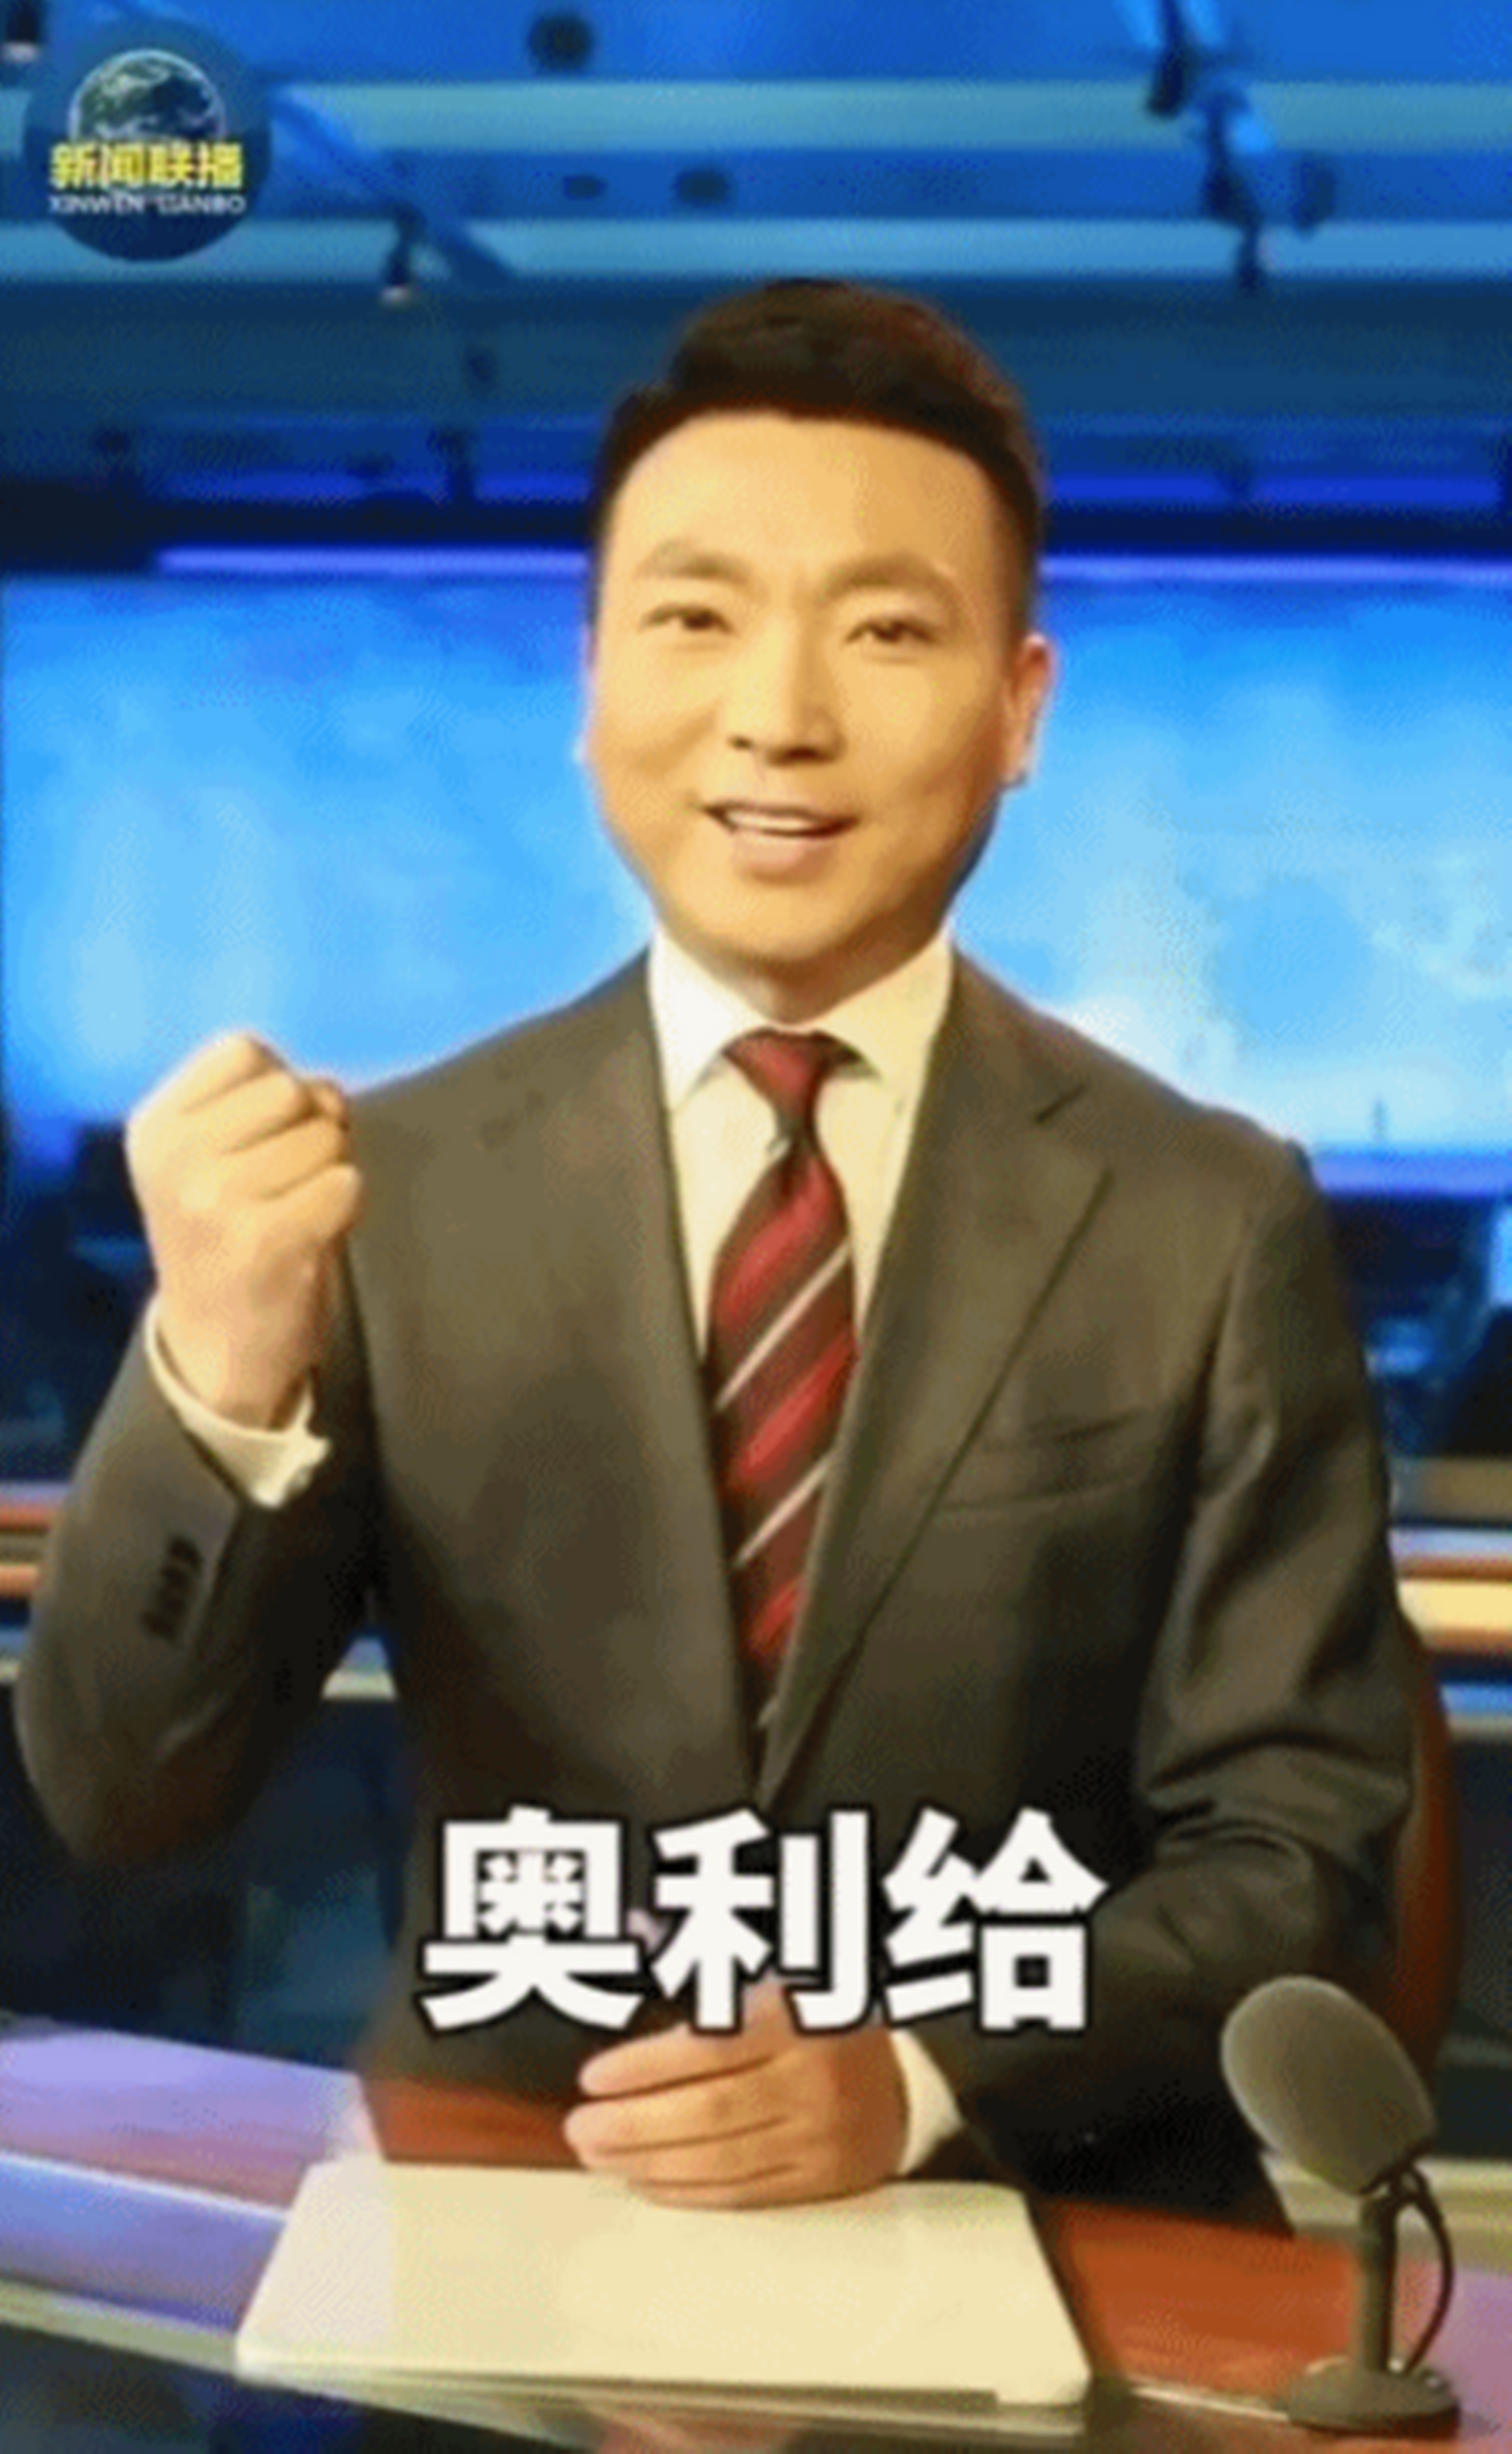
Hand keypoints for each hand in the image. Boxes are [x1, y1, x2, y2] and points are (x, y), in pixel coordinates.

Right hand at [125, 1031, 360, 1427]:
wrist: (215, 1347)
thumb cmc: (223, 1235)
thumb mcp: (205, 1158)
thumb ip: (255, 1103)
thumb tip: (329, 1088)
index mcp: (155, 1127)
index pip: (243, 1049)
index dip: (277, 1080)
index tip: (265, 1131)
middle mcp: (177, 1158)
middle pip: (291, 1088)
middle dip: (311, 1123)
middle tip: (291, 1175)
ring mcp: (217, 1200)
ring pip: (325, 1136)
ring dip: (330, 1167)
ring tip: (297, 1207)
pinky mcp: (267, 1241)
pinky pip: (345, 1183)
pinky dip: (345, 1205)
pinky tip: (313, 1232)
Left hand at [564, 1981, 907, 2207]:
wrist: (912, 2066)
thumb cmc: (825, 2014)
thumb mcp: (776, 1977)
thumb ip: (714, 1991)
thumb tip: (626, 1998)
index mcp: (800, 2017)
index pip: (706, 2049)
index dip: (642, 2069)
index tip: (593, 2078)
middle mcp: (813, 2081)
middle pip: (706, 2115)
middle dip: (631, 2128)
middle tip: (580, 2130)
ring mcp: (821, 2137)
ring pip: (720, 2163)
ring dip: (648, 2165)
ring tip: (602, 2157)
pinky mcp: (825, 2180)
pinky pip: (746, 2196)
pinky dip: (689, 2194)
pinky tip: (649, 2183)